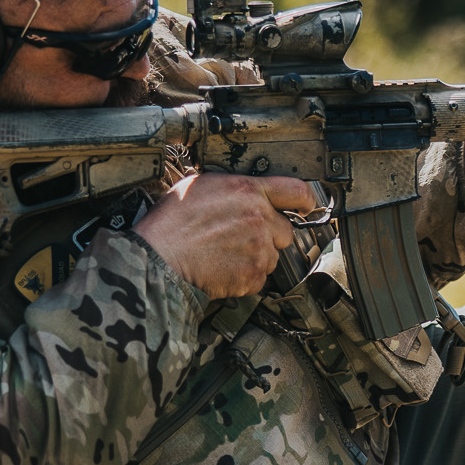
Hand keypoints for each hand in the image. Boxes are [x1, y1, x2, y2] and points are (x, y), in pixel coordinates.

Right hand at [135, 172, 316, 297]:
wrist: (157, 257)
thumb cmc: (170, 223)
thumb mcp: (200, 186)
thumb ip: (233, 188)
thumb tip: (244, 193)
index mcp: (248, 191)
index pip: (296, 191)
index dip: (305, 200)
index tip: (306, 207)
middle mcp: (259, 218)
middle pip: (285, 231)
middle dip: (268, 235)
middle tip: (240, 238)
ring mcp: (259, 249)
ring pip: (273, 257)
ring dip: (256, 258)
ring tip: (225, 255)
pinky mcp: (252, 275)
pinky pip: (259, 278)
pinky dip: (245, 278)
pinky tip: (222, 269)